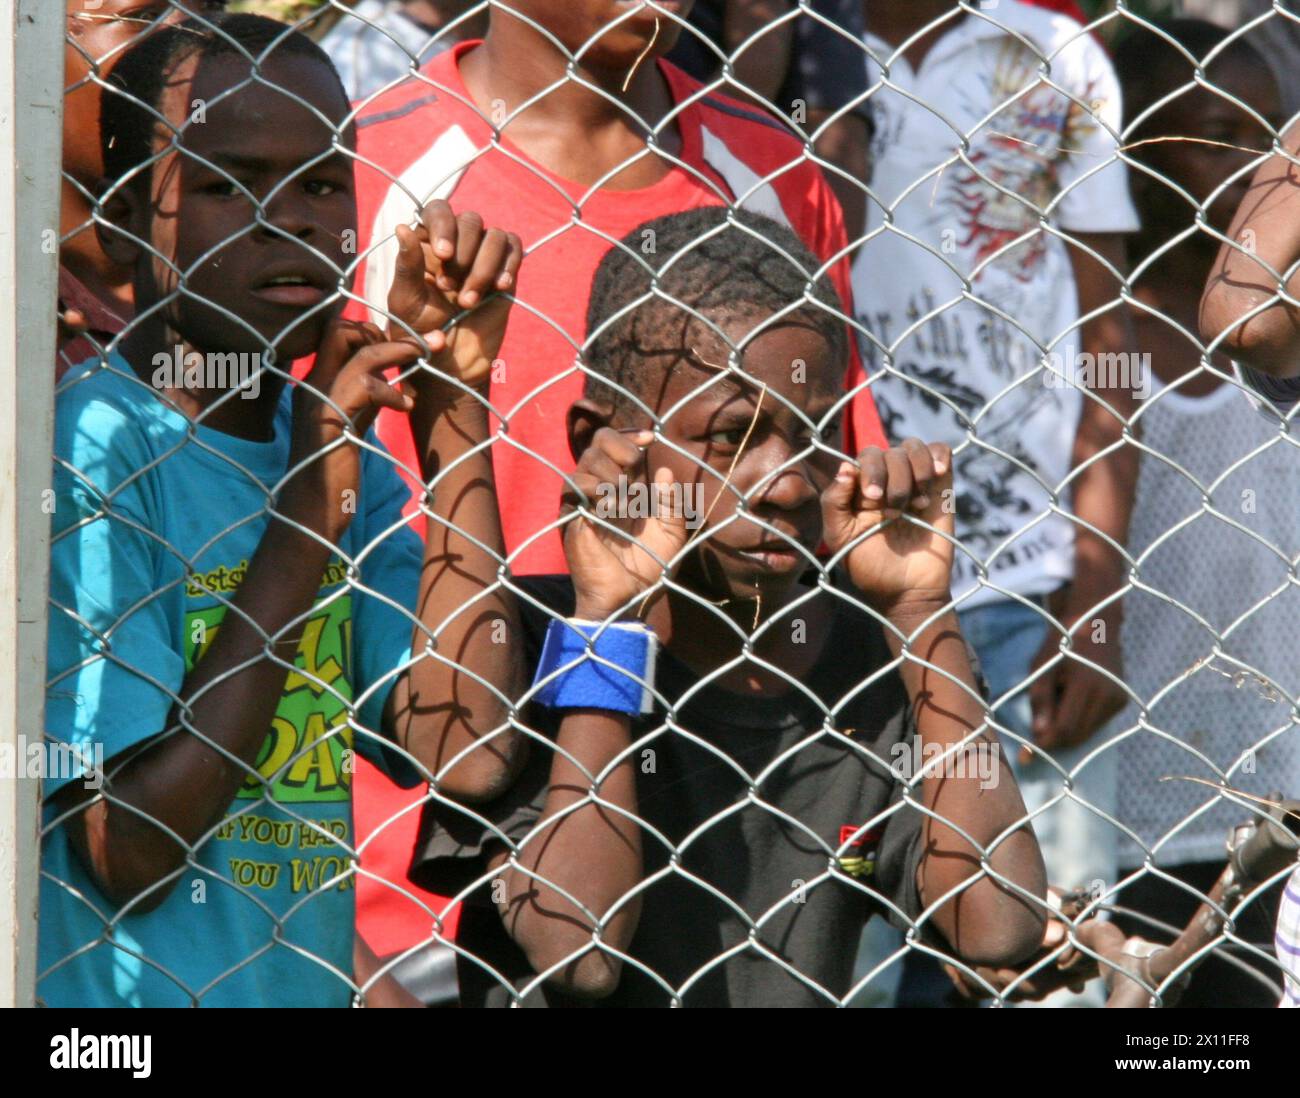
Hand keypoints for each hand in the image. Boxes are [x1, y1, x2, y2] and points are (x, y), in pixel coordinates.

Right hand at [281, 319, 422, 540]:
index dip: (370, 332)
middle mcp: (312, 385)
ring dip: (397, 350)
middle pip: (340, 329)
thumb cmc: (334, 473)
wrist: (311, 512)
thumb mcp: (352, 426)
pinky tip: (406, 406)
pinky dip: (391, 390)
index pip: (337, 334)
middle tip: (418, 346)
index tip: (402, 348)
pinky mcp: (331, 421)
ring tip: (424, 359)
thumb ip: (365, 401)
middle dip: (383, 331)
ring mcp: (318, 400)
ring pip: (356, 351)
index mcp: (316, 383)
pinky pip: (364, 386)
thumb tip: (391, 383)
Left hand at [386, 200, 522, 395]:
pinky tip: (499, 288)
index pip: (438, 210)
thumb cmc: (419, 334)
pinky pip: (514, 249)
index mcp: (427, 244)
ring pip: (494, 236)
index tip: (443, 256)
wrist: (448, 366)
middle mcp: (457, 245)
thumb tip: (403, 226)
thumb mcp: (405, 301)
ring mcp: (483, 258)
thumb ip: (407, 265)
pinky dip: (508, 265)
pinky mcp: (505, 274)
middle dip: (464, 254)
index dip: (443, 225)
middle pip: (470, 220)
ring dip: (483, 268)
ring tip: (468, 302)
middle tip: (449, 289)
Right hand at [562, 428, 688, 626]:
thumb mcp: (671, 534)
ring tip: (627, 499)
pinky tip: (614, 508)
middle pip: (598, 442)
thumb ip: (671, 503)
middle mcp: (599, 490)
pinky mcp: (572, 517)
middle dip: (621, 448)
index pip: (614, 445)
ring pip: (586, 461)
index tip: (651, 437)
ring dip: (613, 473)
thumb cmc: (648, 570)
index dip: (630, 435)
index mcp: (623, 489)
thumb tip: (665, 472)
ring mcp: (583, 503)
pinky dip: (597, 489)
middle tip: (636, 473)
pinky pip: (575, 486)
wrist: (628, 600)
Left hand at [821, 439, 954, 616]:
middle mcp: (886, 480)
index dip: (869, 470)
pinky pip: (940, 450)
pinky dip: (938, 456)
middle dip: (892, 477)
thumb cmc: (869, 567)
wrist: (908, 590)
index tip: (873, 497)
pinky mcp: (941, 487)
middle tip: (894, 509)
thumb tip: (845, 467)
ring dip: (915, 470)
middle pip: (888, 452)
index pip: (863, 457)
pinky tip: (936, 477)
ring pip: (913, 447)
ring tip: (917, 502)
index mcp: (859, 488)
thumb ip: (833, 503)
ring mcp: (914, 481)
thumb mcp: (840, 538)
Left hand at [1026, 581, 1125, 757]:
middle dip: (1054, 743)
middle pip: (1077, 735)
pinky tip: (1070, 705)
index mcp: (1085, 683)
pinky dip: (1080, 724)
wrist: (1096, 624)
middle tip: (1033, 741)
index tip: (1025, 757)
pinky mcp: (1121, 702)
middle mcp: (1107, 694)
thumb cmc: (1061, 643)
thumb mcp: (1041, 666)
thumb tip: (1039, 735)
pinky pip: (1096, 724)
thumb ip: (1041, 700)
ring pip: (1087, 733)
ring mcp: (1118, 699)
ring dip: (1067, 733)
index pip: (1064, 727)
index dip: (1044, 745)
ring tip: (1055, 709)